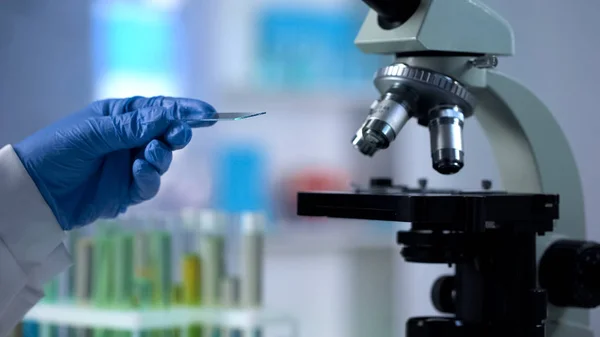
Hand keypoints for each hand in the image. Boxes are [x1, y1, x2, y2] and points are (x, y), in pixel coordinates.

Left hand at [13, 96, 215, 229]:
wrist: (37, 190)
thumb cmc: (59, 149)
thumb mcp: (93, 131)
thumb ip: (131, 126)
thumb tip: (166, 115)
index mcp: (122, 116)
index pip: (161, 110)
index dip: (186, 111)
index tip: (208, 113)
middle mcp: (131, 139)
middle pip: (168, 134)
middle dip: (177, 133)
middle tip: (178, 135)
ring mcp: (131, 165)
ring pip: (163, 160)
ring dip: (161, 157)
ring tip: (147, 156)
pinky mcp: (129, 191)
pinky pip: (150, 184)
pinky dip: (149, 179)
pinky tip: (138, 173)